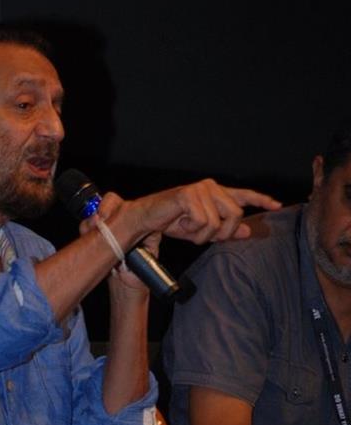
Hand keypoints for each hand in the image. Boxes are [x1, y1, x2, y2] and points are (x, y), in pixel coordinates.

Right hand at [123, 180, 281, 244]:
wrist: (148, 218)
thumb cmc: (174, 221)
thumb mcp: (203, 230)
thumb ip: (225, 230)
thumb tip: (247, 231)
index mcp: (216, 194)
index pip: (243, 195)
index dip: (261, 200)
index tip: (276, 205)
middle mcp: (211, 187)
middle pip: (235, 215)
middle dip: (222, 233)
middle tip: (203, 237)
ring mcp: (200, 189)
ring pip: (218, 222)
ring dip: (203, 234)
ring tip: (188, 228)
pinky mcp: (189, 195)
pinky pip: (203, 221)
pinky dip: (192, 229)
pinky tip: (181, 222)